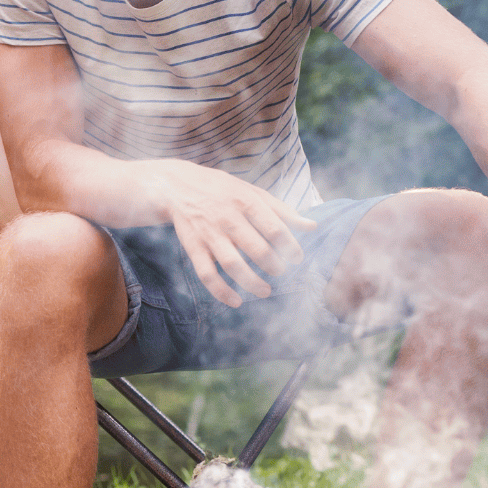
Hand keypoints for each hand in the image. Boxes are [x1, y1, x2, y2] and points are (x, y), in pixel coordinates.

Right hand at [149, 159, 316, 306]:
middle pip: (256, 249)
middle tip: (280, 271)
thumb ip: (281, 210)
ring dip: (251, 282)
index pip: (275, 229)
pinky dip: (220, 291)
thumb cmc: (220, 189)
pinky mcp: (193, 247)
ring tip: (265, 291)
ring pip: (232, 264)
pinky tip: (235, 301)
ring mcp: (208, 234)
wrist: (175, 186)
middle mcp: (227, 218)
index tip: (297, 258)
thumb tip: (312, 226)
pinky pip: (206, 274)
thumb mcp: (251, 191)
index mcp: (245, 202)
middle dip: (274, 266)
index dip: (290, 247)